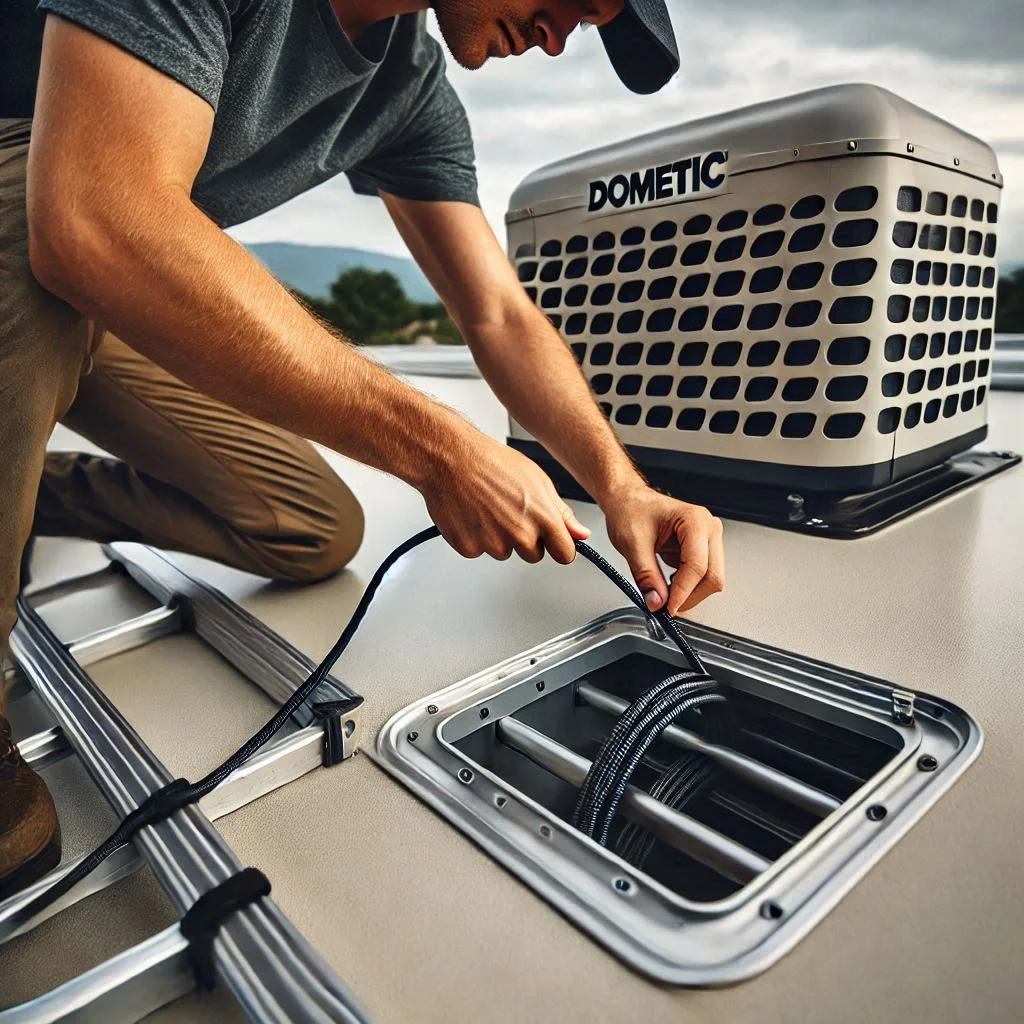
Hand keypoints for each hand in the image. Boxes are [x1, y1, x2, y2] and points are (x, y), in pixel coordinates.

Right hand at [419, 426, 590, 563]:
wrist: (449, 458)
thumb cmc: (491, 462)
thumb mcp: (537, 480)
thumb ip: (561, 513)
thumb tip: (581, 534)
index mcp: (542, 518)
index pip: (565, 554)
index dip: (559, 547)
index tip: (552, 540)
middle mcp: (520, 534)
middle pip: (534, 556)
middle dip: (526, 540)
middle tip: (510, 512)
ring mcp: (493, 544)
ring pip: (504, 552)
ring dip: (498, 537)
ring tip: (487, 507)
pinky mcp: (468, 548)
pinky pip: (478, 551)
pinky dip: (474, 537)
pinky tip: (471, 513)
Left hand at [601, 486, 724, 615]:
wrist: (628, 500)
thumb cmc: (631, 510)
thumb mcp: (632, 543)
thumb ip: (645, 574)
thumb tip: (657, 601)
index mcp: (695, 520)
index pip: (697, 566)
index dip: (683, 592)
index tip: (668, 609)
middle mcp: (708, 528)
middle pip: (712, 576)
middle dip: (689, 596)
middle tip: (665, 607)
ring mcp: (708, 540)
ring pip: (710, 579)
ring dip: (688, 593)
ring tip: (662, 592)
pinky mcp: (703, 550)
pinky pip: (702, 577)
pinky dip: (686, 587)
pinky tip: (667, 583)